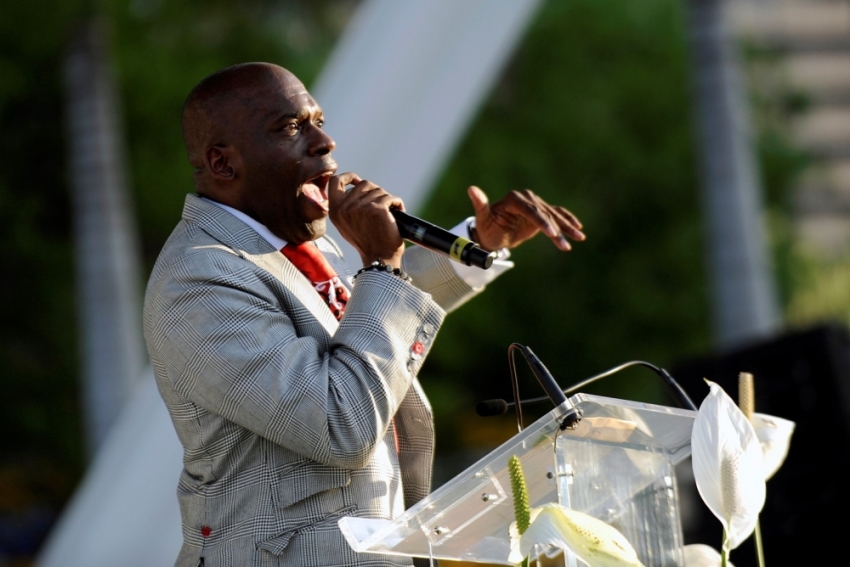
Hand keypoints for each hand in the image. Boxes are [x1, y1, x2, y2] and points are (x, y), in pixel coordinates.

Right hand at [328, 172, 404, 267]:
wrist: (379, 259)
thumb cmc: (367, 243)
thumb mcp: (347, 225)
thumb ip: (346, 206)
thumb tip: (354, 186)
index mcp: (335, 211)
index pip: (335, 181)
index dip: (348, 177)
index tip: (358, 181)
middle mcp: (345, 208)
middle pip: (364, 184)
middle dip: (376, 192)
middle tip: (382, 206)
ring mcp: (361, 207)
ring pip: (379, 191)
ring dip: (387, 200)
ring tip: (389, 213)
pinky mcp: (377, 208)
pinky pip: (391, 198)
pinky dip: (397, 204)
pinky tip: (398, 211)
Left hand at [467, 186, 584, 251]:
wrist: (493, 233)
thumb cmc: (486, 228)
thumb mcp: (483, 219)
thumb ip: (480, 205)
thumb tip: (471, 189)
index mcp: (514, 199)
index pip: (531, 210)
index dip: (542, 222)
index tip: (551, 234)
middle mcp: (526, 198)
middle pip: (544, 214)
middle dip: (556, 229)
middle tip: (564, 245)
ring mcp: (535, 204)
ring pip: (554, 215)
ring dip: (567, 227)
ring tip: (579, 238)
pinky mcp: (541, 211)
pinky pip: (557, 214)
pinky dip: (568, 220)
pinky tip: (578, 229)